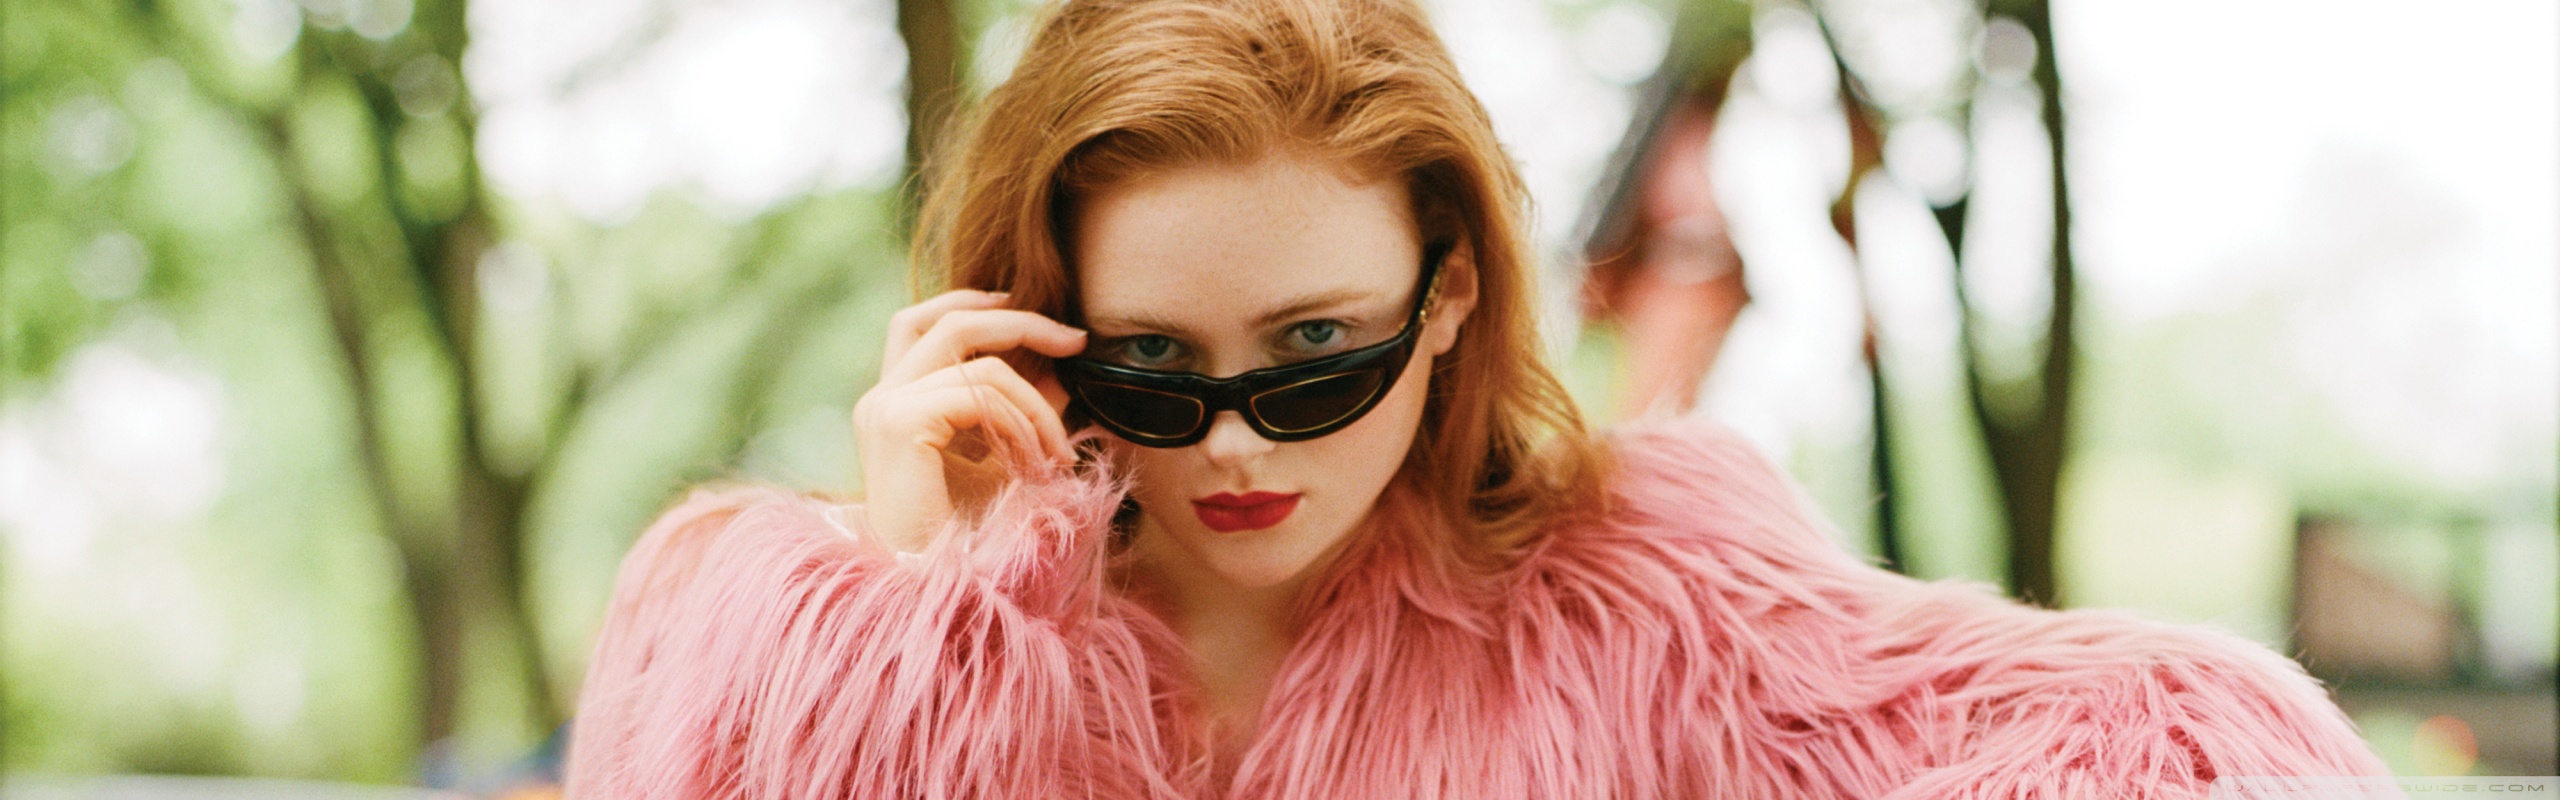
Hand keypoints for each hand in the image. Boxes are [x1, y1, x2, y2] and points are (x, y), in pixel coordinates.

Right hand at [852, 290, 1084, 552]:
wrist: (937, 588)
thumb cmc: (967, 538)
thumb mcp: (1002, 460)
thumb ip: (1020, 413)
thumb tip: (1059, 371)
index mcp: (893, 403)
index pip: (922, 324)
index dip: (976, 305)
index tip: (1040, 321)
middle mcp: (879, 399)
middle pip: (948, 322)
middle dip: (1021, 323)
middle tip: (1075, 342)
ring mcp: (884, 408)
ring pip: (982, 366)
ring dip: (1037, 407)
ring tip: (1059, 455)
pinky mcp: (900, 423)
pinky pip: (983, 397)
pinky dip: (1023, 426)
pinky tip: (1036, 465)